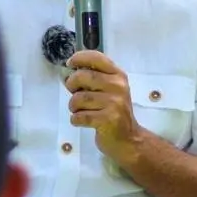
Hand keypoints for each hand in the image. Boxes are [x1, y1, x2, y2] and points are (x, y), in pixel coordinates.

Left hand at [65, 50, 140, 167]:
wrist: (128, 139)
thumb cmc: (113, 112)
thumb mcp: (109, 90)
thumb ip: (94, 79)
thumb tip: (69, 72)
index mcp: (118, 75)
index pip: (96, 57)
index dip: (79, 58)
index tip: (69, 64)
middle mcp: (118, 86)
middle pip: (82, 76)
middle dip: (71, 84)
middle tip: (73, 93)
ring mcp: (114, 103)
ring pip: (78, 98)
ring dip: (73, 106)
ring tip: (80, 111)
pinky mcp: (108, 119)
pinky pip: (79, 116)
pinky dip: (75, 120)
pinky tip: (83, 122)